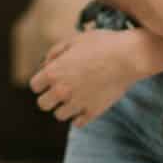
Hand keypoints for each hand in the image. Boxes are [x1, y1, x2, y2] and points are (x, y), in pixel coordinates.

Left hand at [29, 29, 151, 129]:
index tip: (50, 78)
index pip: (35, 86)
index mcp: (54, 72)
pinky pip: (77, 123)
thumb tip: (45, 66)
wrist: (128, 56)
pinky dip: (79, 116)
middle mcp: (62, 91)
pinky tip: (85, 105)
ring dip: (64, 107)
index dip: (42, 81)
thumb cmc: (101, 43)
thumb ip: (55, 53)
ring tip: (75, 97)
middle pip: (43, 104)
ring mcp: (77, 103)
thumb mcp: (73, 40)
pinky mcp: (93, 112)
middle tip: (60, 90)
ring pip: (59, 115)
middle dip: (49, 97)